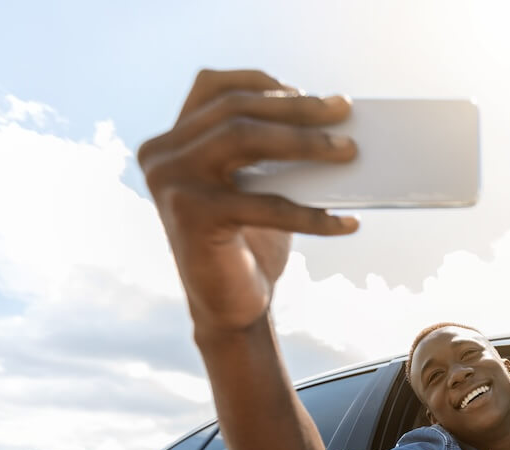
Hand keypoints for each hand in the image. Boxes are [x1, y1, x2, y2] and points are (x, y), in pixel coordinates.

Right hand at [138, 69, 358, 333]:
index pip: (212, 87)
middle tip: (343, 111)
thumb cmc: (250, 243)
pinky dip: (312, 215)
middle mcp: (161, 155)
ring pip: (243, 139)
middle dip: (296, 108)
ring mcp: (171, 183)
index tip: (307, 91)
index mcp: (172, 141)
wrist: (229, 308)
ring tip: (348, 153)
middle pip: (235, 111)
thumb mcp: (258, 186)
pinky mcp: (192, 216)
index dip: (260, 82)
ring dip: (304, 142)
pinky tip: (346, 223)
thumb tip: (330, 119)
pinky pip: (264, 204)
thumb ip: (272, 150)